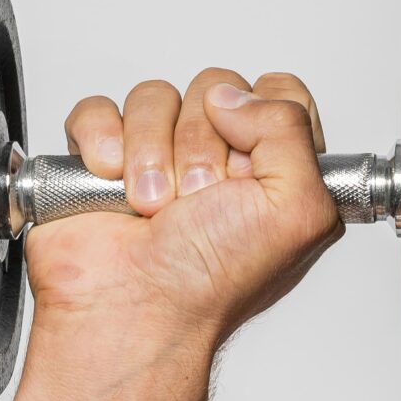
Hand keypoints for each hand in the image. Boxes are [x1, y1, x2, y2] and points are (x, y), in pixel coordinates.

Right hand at [29, 68, 342, 358]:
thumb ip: (293, 130)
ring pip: (155, 98)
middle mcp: (218, 162)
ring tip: (153, 206)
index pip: (279, 94)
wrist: (133, 311)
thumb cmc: (211, 283)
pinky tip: (111, 186)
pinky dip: (102, 143)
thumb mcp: (300, 211)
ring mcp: (158, 157)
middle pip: (214, 88)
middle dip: (201, 145)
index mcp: (274, 171)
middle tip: (198, 199)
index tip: (250, 169)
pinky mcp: (104, 159)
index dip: (262, 120)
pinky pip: (99, 111)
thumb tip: (235, 97)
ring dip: (151, 153)